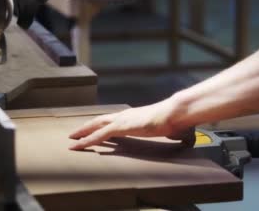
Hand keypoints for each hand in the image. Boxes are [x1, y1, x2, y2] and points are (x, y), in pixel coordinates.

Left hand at [68, 101, 183, 149]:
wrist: (175, 113)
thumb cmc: (175, 120)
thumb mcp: (172, 129)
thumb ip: (175, 133)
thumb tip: (186, 138)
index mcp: (134, 116)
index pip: (113, 120)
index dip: (101, 125)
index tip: (93, 130)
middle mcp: (124, 115)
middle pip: (99, 120)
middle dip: (86, 127)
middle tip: (74, 133)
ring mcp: (122, 120)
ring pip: (96, 126)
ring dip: (83, 133)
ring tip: (72, 141)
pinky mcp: (121, 127)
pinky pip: (100, 135)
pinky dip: (88, 140)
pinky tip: (79, 145)